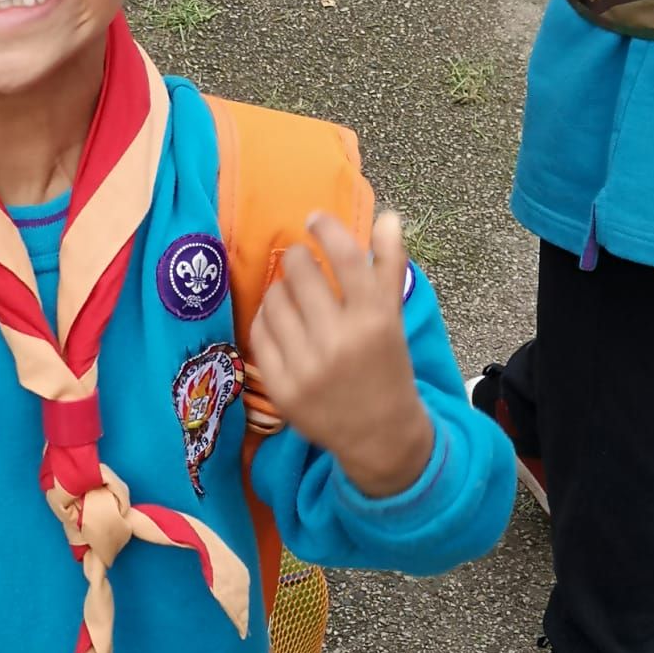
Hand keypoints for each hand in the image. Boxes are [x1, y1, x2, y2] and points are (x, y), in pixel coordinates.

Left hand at [248, 210, 433, 496]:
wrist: (379, 435)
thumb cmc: (387, 367)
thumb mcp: (393, 319)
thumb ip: (389, 267)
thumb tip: (387, 217)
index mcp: (374, 320)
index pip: (344, 256)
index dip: (325, 228)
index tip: (314, 219)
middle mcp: (339, 341)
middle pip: (301, 272)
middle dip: (297, 258)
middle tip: (299, 260)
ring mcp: (306, 367)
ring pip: (274, 299)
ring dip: (280, 287)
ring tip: (291, 291)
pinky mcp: (281, 387)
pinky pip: (259, 333)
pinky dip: (266, 318)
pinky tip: (278, 318)